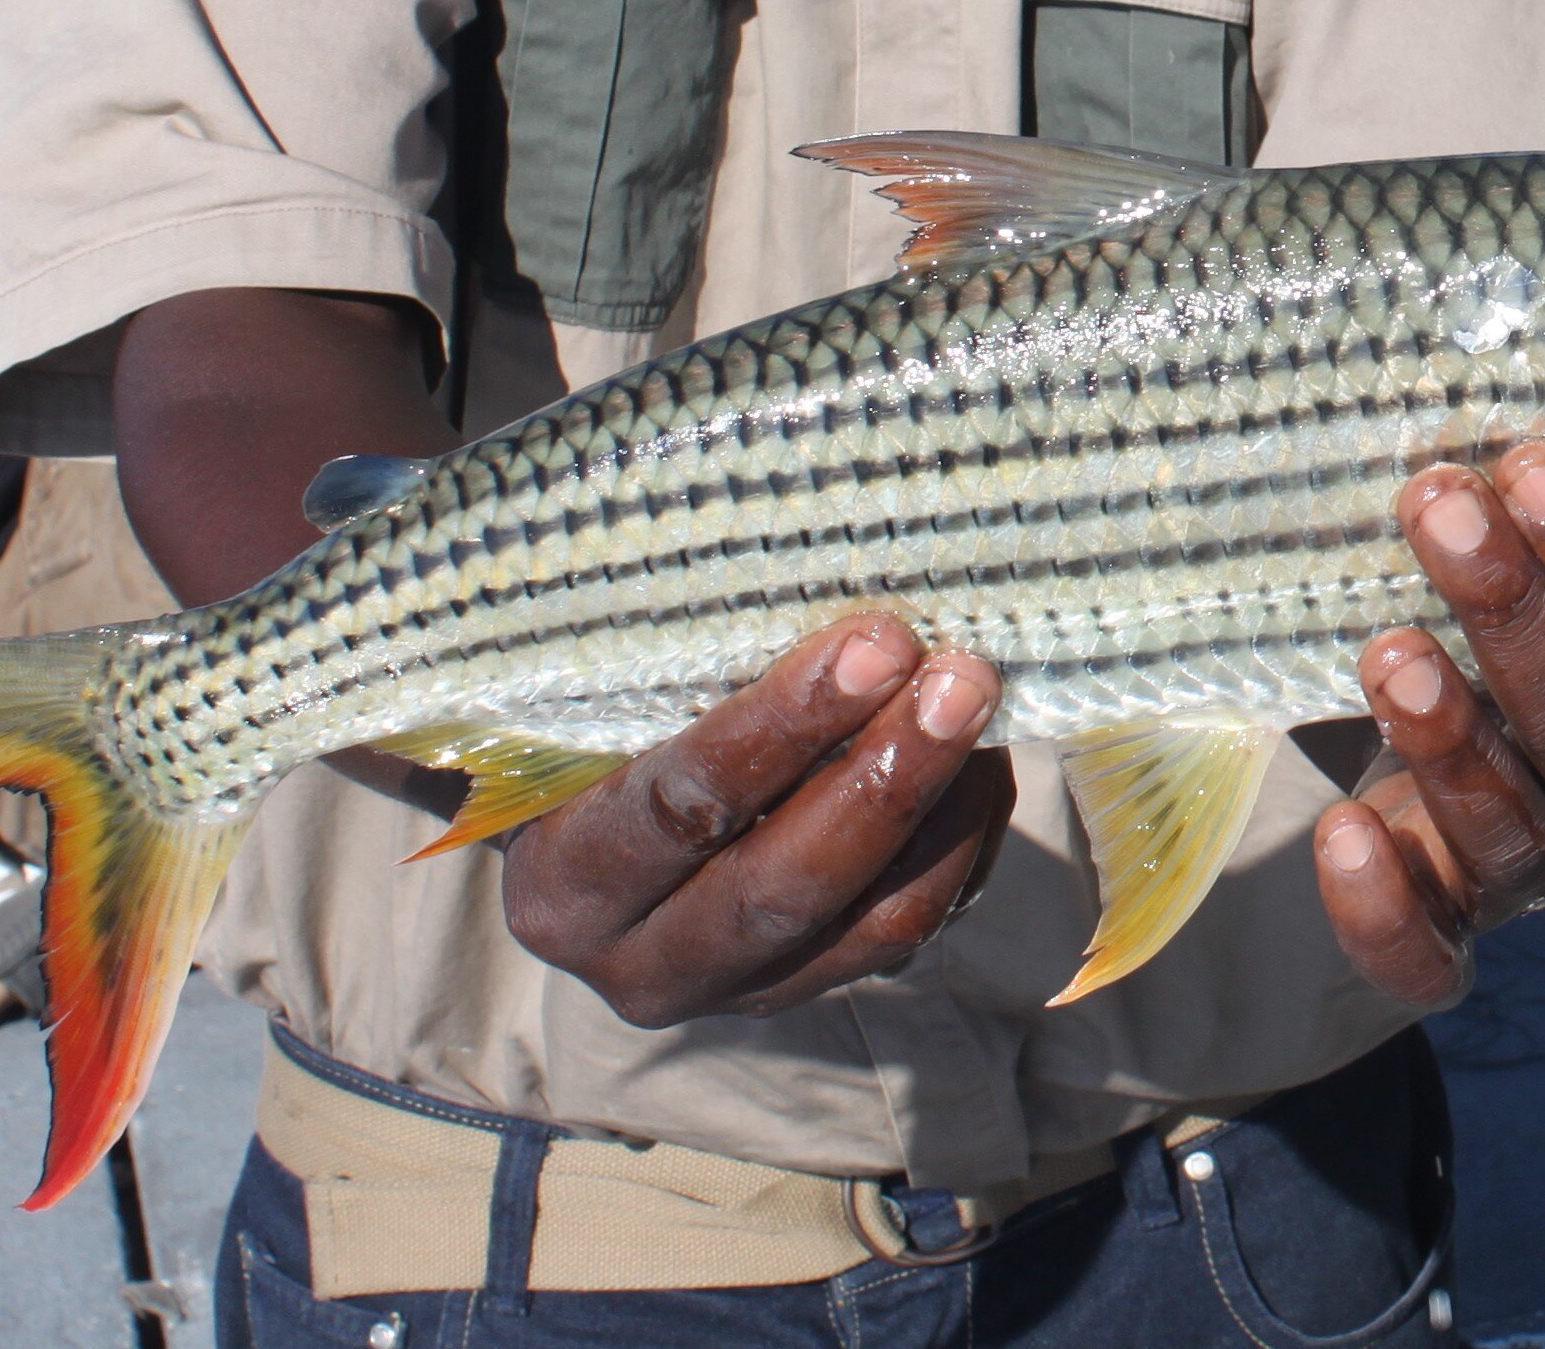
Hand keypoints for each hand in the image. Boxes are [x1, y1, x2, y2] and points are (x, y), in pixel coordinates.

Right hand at [502, 616, 1014, 1025]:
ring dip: (941, 805)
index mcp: (562, 886)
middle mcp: (642, 965)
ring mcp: (739, 991)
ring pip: (868, 922)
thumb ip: (643, 669)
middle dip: (885, 776)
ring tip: (982, 700)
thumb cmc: (590, 732)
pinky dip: (960, 841)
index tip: (874, 644)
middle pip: (784, 884)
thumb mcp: (586, 704)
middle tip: (959, 679)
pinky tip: (981, 759)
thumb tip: (753, 552)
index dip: (780, 729)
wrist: (598, 834)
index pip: (676, 811)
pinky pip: (909, 931)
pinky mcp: (815, 989)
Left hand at [1310, 442, 1544, 1002]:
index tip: (1534, 465)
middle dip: (1513, 614)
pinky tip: (1343, 832)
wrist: (1485, 770)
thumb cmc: (1529, 640)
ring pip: (1514, 829)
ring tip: (1386, 651)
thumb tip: (1513, 398)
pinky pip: (1433, 955)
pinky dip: (1386, 908)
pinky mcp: (1460, 928)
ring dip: (1452, 741)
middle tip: (1441, 509)